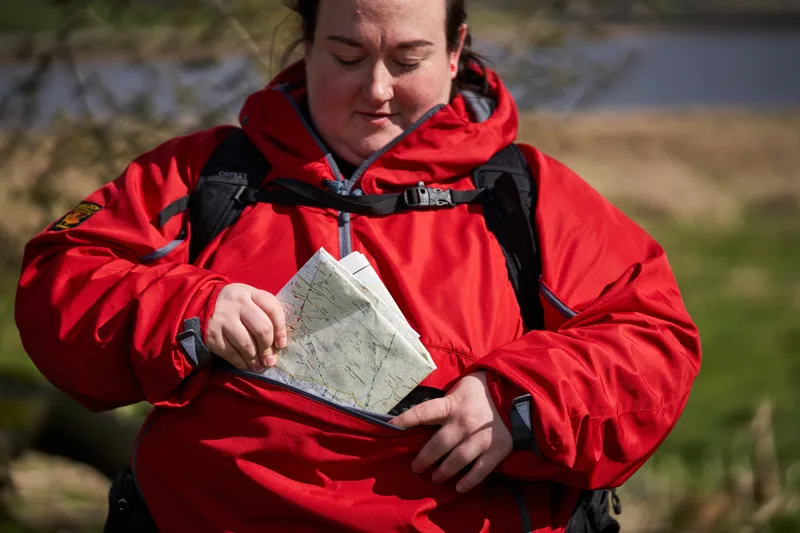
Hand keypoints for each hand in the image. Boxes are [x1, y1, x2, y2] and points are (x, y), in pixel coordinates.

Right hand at [206, 283, 286, 371]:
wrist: (206, 304)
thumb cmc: (239, 306)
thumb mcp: (253, 301)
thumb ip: (268, 316)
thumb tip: (277, 346)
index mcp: (251, 293)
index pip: (273, 310)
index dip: (281, 330)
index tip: (281, 345)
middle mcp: (237, 303)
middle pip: (262, 328)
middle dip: (267, 348)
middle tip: (269, 360)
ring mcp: (223, 318)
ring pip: (246, 344)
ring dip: (255, 359)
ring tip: (259, 366)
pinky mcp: (212, 334)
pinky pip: (231, 353)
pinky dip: (241, 363)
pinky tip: (246, 365)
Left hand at [389, 371, 512, 492]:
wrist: (517, 393)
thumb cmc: (483, 389)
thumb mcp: (460, 388)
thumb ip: (444, 402)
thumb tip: (423, 416)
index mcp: (452, 404)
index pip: (422, 412)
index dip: (405, 420)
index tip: (390, 427)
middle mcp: (464, 422)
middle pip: (437, 445)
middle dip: (424, 459)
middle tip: (416, 468)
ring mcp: (480, 438)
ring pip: (456, 461)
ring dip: (443, 472)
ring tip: (435, 477)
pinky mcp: (496, 450)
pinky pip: (479, 471)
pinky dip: (468, 481)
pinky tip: (458, 487)